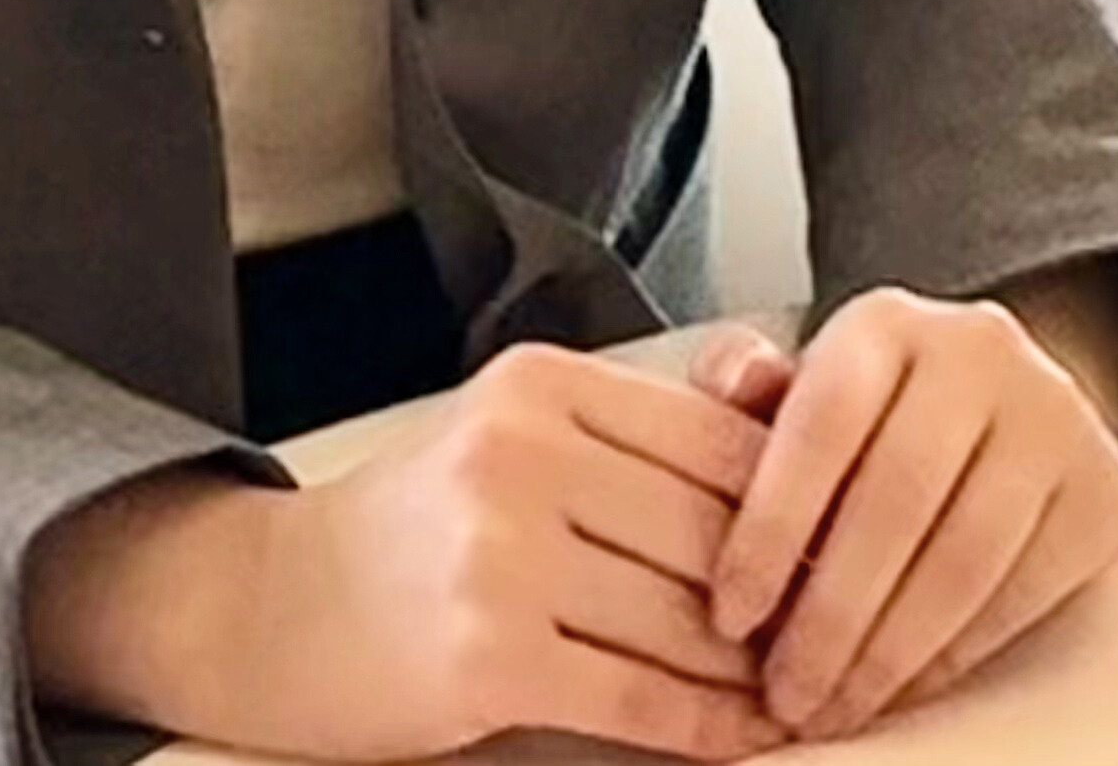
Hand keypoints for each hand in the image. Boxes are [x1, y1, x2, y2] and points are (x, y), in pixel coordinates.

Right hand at [28, 340, 792, 761]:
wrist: (268, 610)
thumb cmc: (417, 528)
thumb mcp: (517, 439)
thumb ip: (636, 439)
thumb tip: (793, 455)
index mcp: (542, 387)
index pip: (714, 441)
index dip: (796, 505)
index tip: (848, 549)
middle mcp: (522, 455)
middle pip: (712, 532)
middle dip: (789, 596)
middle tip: (849, 634)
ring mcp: (502, 557)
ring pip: (686, 621)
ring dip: (759, 671)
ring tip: (810, 692)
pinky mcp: (489, 657)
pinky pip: (638, 698)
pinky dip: (708, 726)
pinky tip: (745, 737)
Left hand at [692, 286, 1117, 739]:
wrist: (1000, 408)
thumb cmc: (869, 417)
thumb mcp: (797, 384)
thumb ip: (742, 382)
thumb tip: (728, 387)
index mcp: (886, 323)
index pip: (823, 424)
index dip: (772, 530)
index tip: (730, 618)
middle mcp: (980, 351)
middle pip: (898, 500)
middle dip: (831, 618)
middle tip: (785, 695)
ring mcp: (1054, 418)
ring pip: (966, 557)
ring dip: (890, 653)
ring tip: (836, 707)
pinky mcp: (1101, 489)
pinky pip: (1022, 591)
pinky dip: (953, 654)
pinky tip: (902, 686)